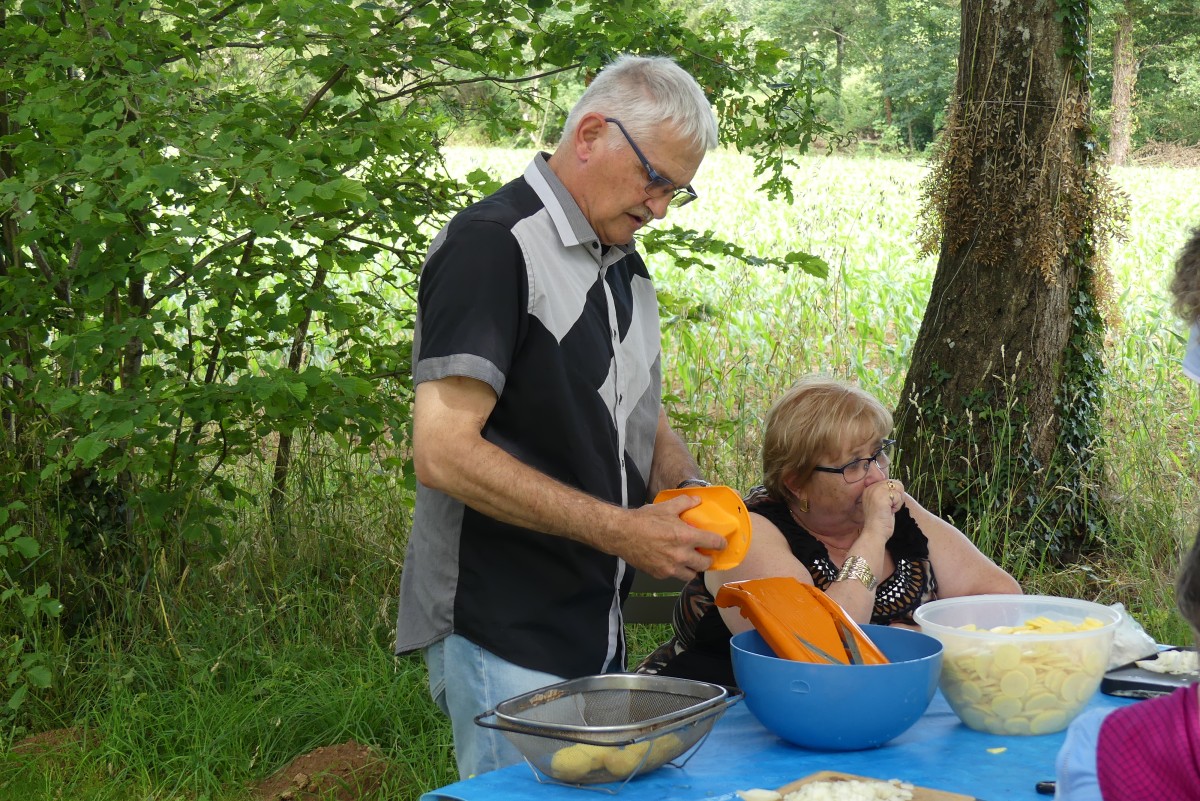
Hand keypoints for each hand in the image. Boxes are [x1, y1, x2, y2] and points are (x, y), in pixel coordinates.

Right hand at [610, 494, 727, 581]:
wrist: (621, 534)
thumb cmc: (643, 520)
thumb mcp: (666, 507)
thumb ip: (684, 503)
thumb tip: (697, 500)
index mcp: (685, 536)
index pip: (713, 543)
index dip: (721, 543)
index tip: (722, 543)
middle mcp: (680, 555)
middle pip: (705, 564)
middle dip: (708, 559)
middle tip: (706, 554)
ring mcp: (670, 568)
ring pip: (691, 574)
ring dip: (693, 568)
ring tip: (690, 560)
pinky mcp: (660, 574)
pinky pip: (674, 576)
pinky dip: (677, 570)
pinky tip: (672, 562)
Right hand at [860, 477, 904, 539]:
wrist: (875, 533)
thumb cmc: (880, 521)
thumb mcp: (881, 502)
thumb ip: (886, 492)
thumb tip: (898, 484)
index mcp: (869, 488)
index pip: (890, 482)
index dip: (893, 495)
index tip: (885, 506)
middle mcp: (871, 487)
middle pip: (896, 483)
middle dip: (897, 497)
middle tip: (888, 508)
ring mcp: (875, 491)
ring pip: (898, 488)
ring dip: (898, 501)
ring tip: (888, 510)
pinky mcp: (881, 496)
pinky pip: (898, 495)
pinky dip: (897, 505)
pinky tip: (889, 512)